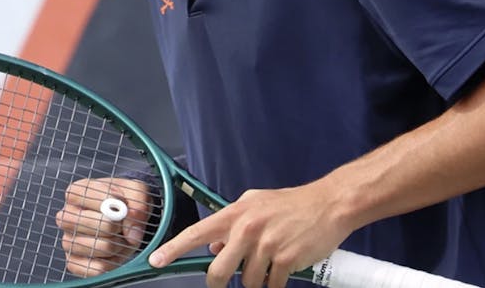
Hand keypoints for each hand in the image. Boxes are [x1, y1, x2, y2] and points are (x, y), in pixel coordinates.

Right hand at [55, 177, 153, 275]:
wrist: (126, 218)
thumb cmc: (126, 201)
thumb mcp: (137, 191)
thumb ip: (138, 204)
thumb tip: (131, 233)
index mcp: (76, 192)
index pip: (85, 195)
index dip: (109, 201)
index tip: (122, 203)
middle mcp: (66, 216)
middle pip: (86, 222)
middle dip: (113, 225)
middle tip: (123, 225)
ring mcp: (68, 241)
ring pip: (96, 247)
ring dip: (117, 245)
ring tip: (122, 238)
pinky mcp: (74, 263)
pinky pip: (96, 268)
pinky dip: (113, 262)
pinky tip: (116, 253)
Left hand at [149, 184, 350, 287]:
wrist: (328, 204)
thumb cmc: (290, 205)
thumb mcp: (255, 205)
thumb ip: (232, 225)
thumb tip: (212, 248)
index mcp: (236, 213)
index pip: (197, 232)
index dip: (173, 248)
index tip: (156, 260)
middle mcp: (247, 229)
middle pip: (218, 271)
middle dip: (219, 282)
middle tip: (224, 282)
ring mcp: (266, 246)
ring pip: (247, 281)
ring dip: (255, 280)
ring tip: (268, 264)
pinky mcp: (285, 260)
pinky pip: (271, 286)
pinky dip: (274, 285)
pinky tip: (281, 272)